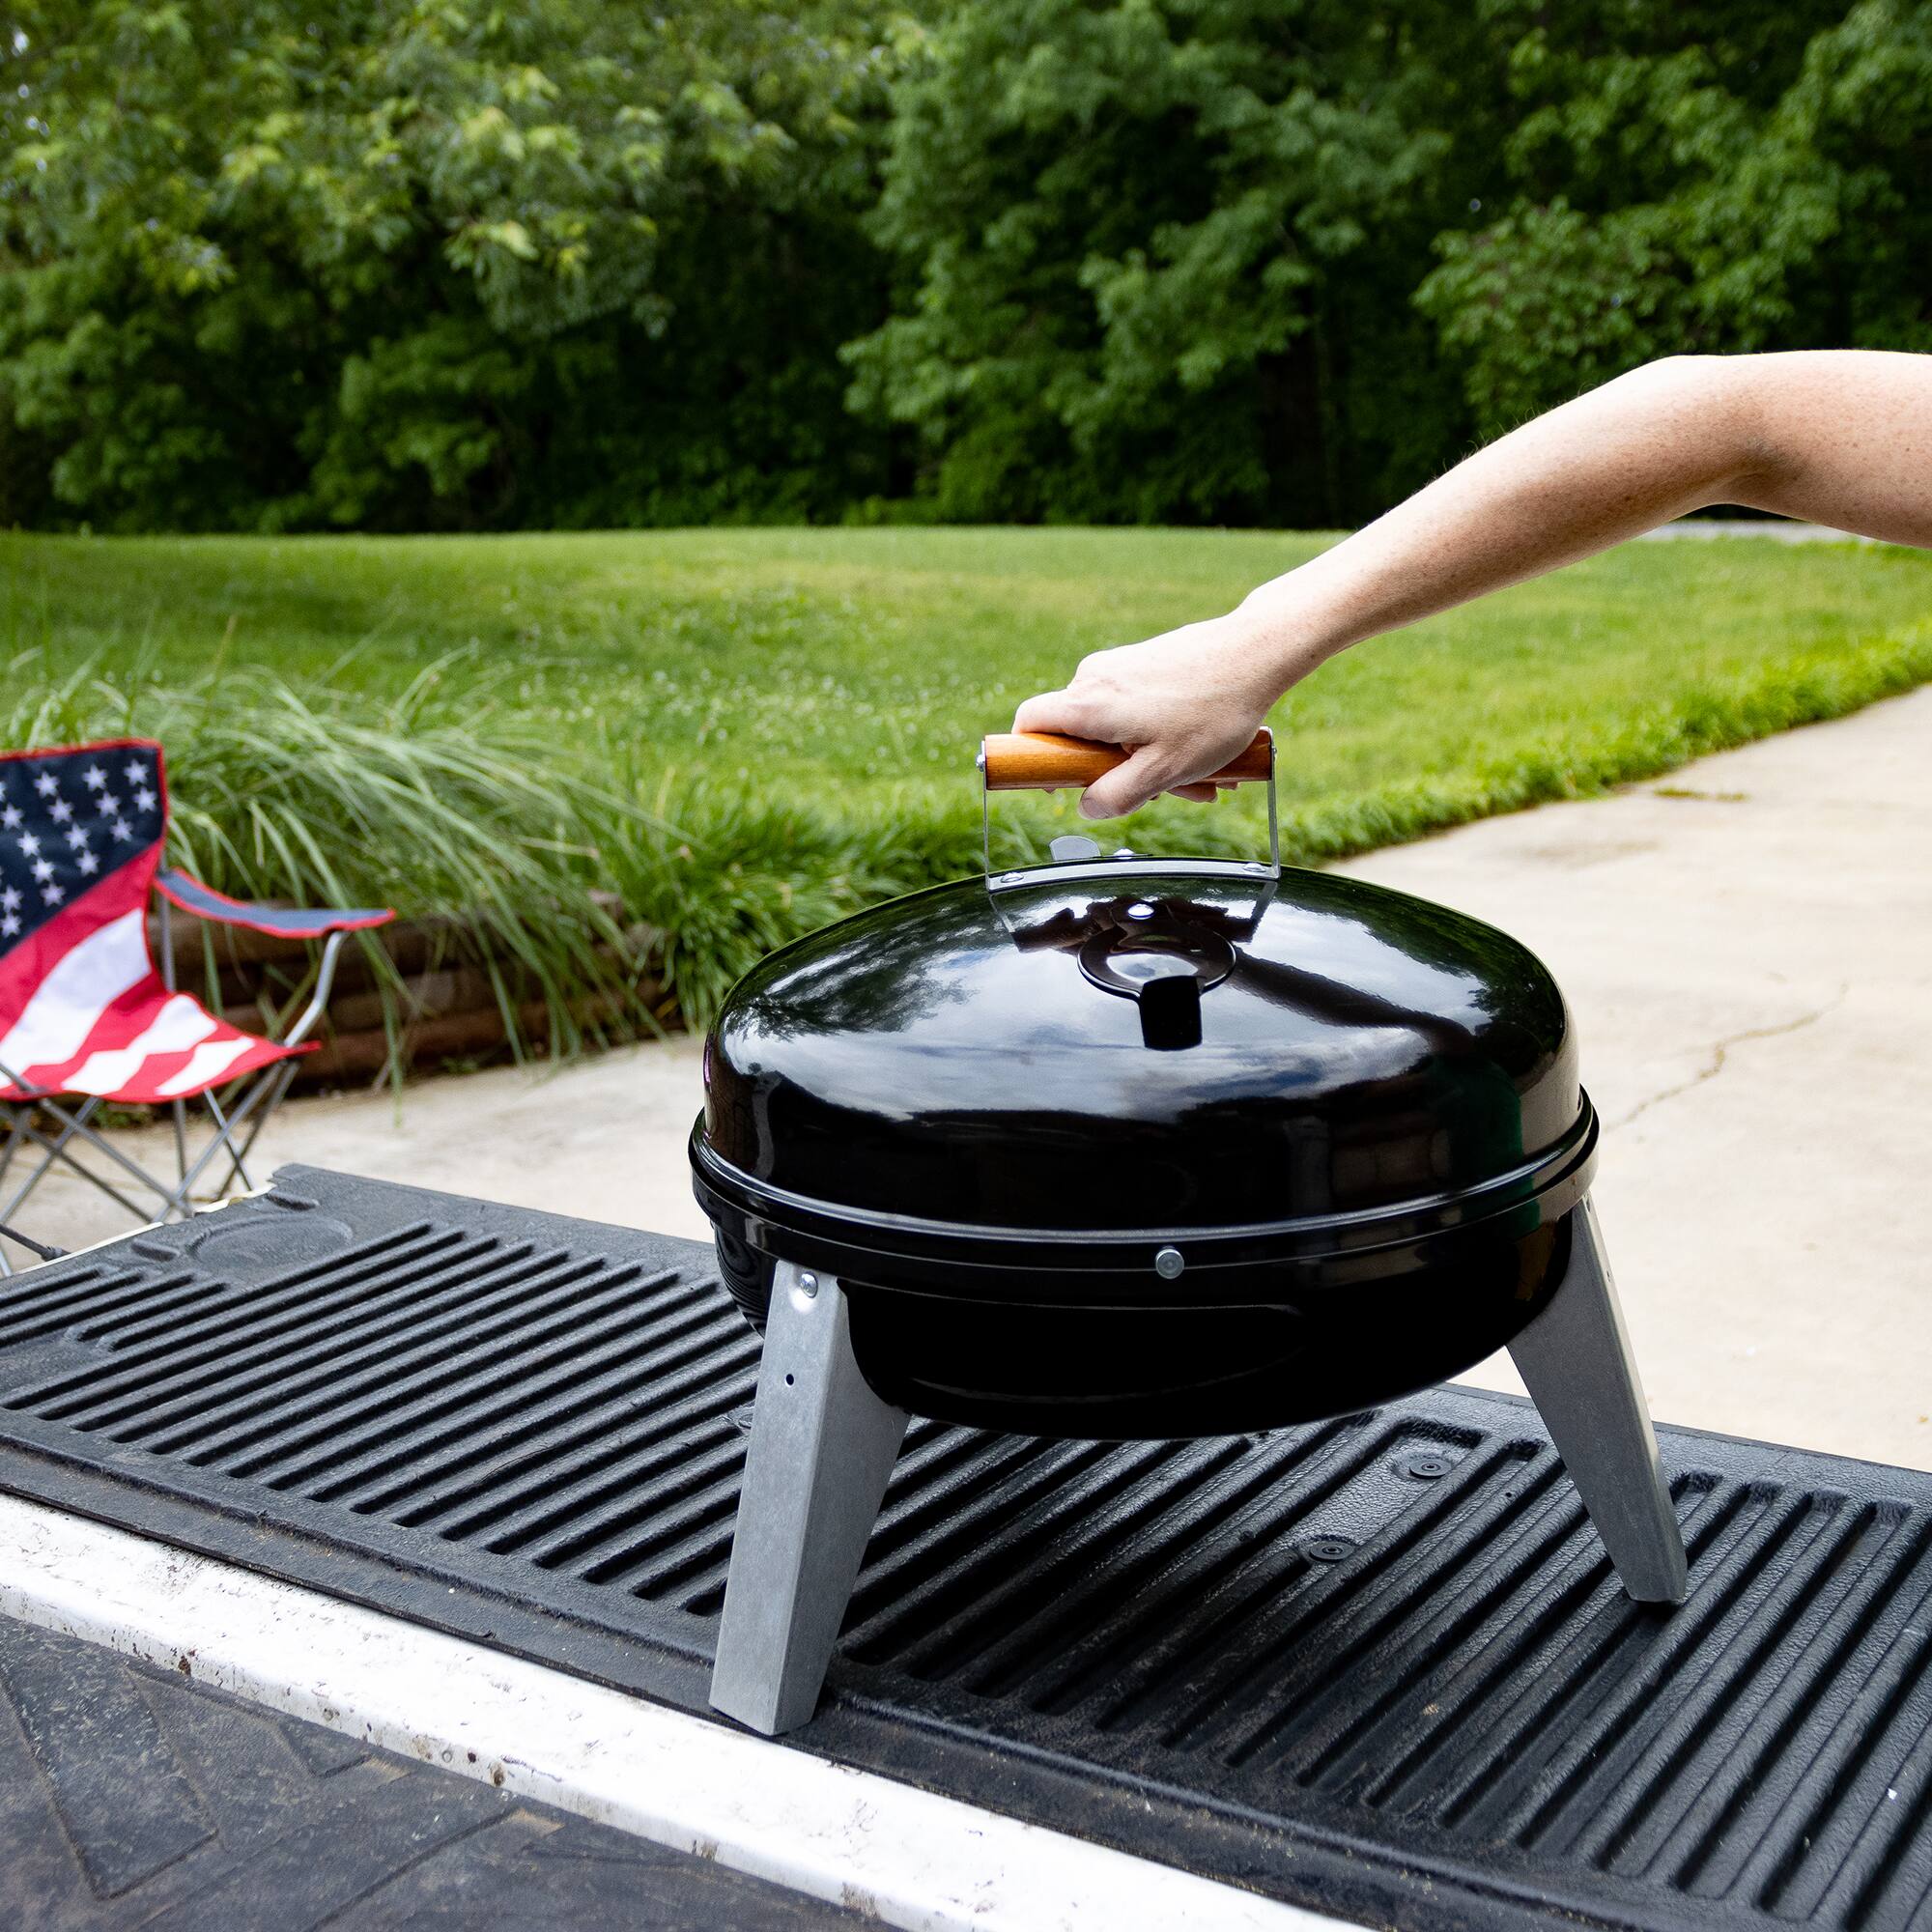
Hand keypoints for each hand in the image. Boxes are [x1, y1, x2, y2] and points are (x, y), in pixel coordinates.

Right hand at [1012, 613, 1282, 818]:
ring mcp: (1121, 665)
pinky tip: (1201, 751)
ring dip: (1146, 758)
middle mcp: (1095, 677)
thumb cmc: (1213, 711)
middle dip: (1112, 771)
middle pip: (1078, 733)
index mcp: (1089, 703)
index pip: (1028, 723)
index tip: (1056, 782)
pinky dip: (1160, 735)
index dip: (1031, 757)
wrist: (1257, 652)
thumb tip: (1087, 807)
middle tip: (1158, 794)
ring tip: (1198, 776)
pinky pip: (1137, 708)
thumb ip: (1117, 796)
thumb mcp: (1165, 770)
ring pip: (1114, 725)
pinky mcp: (1144, 662)